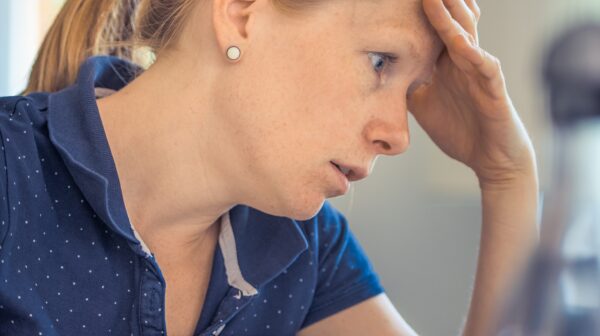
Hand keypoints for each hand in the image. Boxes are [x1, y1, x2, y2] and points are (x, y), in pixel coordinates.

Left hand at [408, 0, 535, 185]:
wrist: (490, 158)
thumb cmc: (459, 128)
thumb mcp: (422, 104)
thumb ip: (405, 85)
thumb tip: (377, 75)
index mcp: (446, 62)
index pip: (432, 29)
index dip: (420, 11)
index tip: (400, 0)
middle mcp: (463, 60)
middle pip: (450, 23)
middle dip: (437, 2)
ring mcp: (480, 72)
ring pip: (466, 37)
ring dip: (451, 17)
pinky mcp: (494, 90)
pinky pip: (485, 68)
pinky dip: (473, 53)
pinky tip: (459, 41)